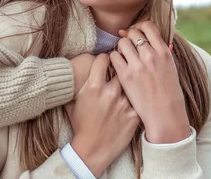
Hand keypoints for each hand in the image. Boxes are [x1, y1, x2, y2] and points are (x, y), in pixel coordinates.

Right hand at [65, 54, 138, 176]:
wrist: (92, 150)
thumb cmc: (80, 126)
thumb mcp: (72, 103)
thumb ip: (75, 85)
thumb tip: (73, 72)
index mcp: (93, 87)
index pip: (103, 60)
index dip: (104, 58)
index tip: (106, 60)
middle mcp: (109, 93)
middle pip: (120, 68)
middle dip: (120, 68)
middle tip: (120, 69)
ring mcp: (123, 104)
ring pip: (131, 83)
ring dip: (129, 84)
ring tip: (128, 85)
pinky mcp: (134, 114)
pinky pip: (138, 99)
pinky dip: (135, 99)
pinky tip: (134, 100)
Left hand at [112, 21, 190, 143]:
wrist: (165, 115)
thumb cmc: (169, 93)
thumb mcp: (171, 68)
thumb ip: (162, 52)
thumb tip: (149, 38)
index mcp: (164, 52)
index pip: (148, 27)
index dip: (140, 27)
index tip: (137, 34)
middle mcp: (150, 55)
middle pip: (133, 33)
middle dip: (130, 38)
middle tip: (130, 48)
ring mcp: (137, 65)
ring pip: (122, 43)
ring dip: (122, 48)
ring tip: (124, 57)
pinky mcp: (125, 76)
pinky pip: (114, 57)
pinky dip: (114, 59)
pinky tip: (118, 66)